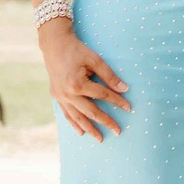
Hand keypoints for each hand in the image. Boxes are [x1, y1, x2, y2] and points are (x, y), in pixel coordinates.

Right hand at [41, 21, 130, 140]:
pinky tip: (81, 132)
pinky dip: (74, 124)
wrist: (54, 45)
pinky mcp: (56, 97)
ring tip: (100, 138)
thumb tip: (124, 89)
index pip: (102, 95)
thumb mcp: (95, 60)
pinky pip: (66, 114)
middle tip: (118, 131)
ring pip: (77, 117)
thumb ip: (110, 76)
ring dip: (90, 129)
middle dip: (105, 122)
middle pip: (91, 112)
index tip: (129, 108)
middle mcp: (67, 94)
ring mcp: (60, 97)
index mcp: (78, 84)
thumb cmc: (77, 50)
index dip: (117, 101)